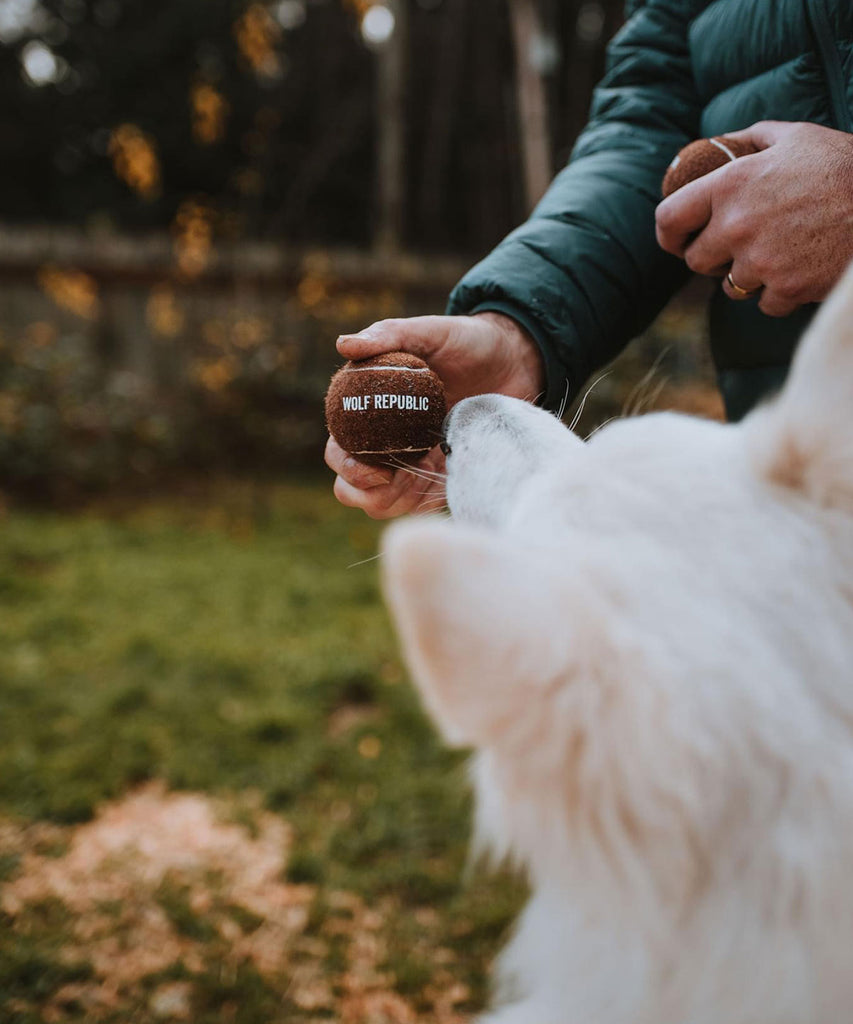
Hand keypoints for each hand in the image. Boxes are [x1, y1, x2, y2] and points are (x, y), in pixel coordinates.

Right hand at [325, 312, 543, 518]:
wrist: (514, 360)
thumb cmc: (467, 342)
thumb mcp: (430, 332)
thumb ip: (388, 335)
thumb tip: (343, 345)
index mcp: (368, 413)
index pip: (338, 452)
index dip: (347, 467)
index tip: (377, 469)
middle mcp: (383, 444)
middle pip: (351, 490)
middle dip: (367, 493)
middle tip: (400, 477)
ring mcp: (411, 465)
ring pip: (382, 505)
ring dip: (398, 499)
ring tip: (429, 468)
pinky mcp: (440, 478)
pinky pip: (420, 507)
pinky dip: (427, 501)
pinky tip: (448, 472)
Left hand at [655, 121, 852, 315]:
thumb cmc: (843, 166)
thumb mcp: (796, 137)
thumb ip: (753, 140)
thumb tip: (724, 143)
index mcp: (730, 185)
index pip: (669, 218)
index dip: (669, 234)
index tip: (676, 240)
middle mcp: (737, 225)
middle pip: (696, 261)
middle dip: (711, 258)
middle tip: (735, 249)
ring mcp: (760, 261)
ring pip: (730, 286)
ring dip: (747, 277)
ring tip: (777, 256)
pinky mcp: (786, 289)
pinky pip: (765, 304)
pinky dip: (779, 295)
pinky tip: (800, 272)